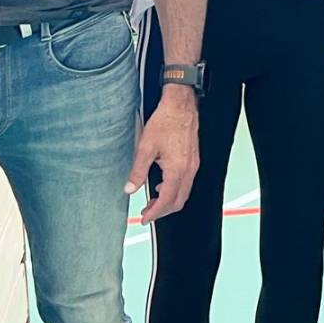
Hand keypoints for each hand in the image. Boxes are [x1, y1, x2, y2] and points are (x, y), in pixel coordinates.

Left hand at [127, 88, 199, 220]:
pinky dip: (175, 189)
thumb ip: (138, 171)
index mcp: (177, 169)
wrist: (181, 105)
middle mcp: (188, 170)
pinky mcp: (193, 159)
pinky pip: (186, 181)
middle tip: (148, 212)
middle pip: (178, 201)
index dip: (155, 212)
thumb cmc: (166, 121)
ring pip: (184, 192)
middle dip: (163, 210)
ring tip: (152, 200)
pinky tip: (162, 184)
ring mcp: (193, 165)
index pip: (166, 200)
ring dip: (169, 200)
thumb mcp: (145, 147)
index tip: (145, 218)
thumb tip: (130, 188)